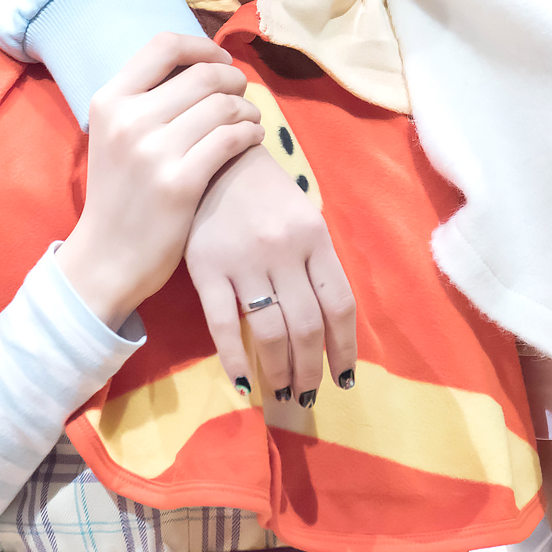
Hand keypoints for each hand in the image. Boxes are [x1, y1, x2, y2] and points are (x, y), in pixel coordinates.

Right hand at [58, 34, 264, 330]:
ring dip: (247, 108)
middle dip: (233, 80)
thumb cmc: (119, 194)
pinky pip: (232, 139)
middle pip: (203, 74)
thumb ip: (146, 100)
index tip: (220, 61)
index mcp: (109, 100)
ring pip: (223, 105)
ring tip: (250, 120)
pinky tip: (252, 139)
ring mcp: (154, 151)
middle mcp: (129, 119)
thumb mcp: (114, 136)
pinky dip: (250, 133)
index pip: (163, 45)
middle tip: (242, 94)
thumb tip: (199, 65)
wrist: (107, 258)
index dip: (202, 47)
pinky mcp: (181, 182)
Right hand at [186, 143, 357, 405]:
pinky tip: (242, 381)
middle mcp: (285, 252)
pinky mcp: (207, 268)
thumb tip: (328, 320)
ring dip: (279, 370)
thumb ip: (315, 262)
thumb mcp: (302, 216)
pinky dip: (235, 357)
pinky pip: (225, 323)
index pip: (339, 304)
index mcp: (315, 238)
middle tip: (308, 394)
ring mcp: (245, 261)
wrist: (214, 157)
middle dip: (311, 368)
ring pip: (270, 330)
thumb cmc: (264, 190)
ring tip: (282, 392)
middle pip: (307, 325)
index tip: (344, 378)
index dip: (344, 347)